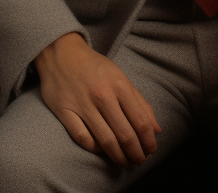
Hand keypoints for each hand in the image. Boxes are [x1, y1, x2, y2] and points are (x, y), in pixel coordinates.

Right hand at [33, 31, 160, 168]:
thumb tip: (156, 128)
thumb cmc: (95, 67)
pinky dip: (94, 148)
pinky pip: (81, 137)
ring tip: (125, 163)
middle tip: (139, 161)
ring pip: (104, 139)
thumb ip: (140, 103)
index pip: (140, 121)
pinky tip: (102, 152)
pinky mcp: (64, 111)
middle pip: (124, 133)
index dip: (148, 140)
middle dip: (135, 152)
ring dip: (117, 156)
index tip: (151, 150)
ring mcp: (82, 105)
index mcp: (120, 86)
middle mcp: (102, 96)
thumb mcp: (121, 78)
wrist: (61, 53)